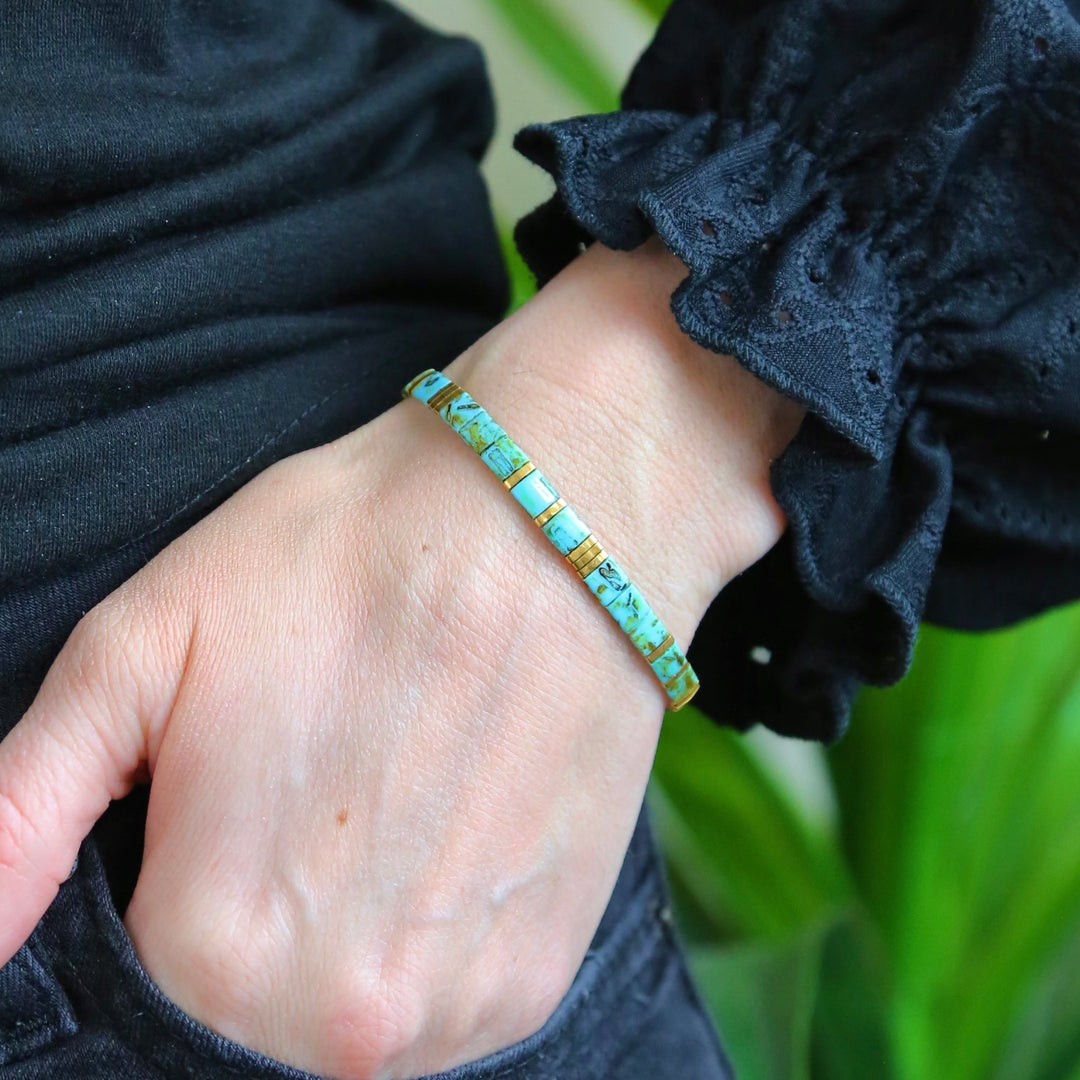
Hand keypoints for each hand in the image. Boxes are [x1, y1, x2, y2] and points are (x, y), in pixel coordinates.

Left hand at [0, 240, 802, 1078]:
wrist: (551, 522)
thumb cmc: (349, 557)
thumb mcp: (143, 646)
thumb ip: (19, 812)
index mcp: (216, 946)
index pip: (136, 999)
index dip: (161, 898)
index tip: (211, 821)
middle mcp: (347, 1020)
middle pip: (243, 1025)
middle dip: (249, 925)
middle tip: (298, 797)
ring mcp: (457, 1006)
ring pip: (344, 1033)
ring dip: (339, 943)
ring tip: (375, 804)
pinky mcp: (536, 971)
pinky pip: (440, 1013)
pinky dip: (418, 946)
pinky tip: (435, 834)